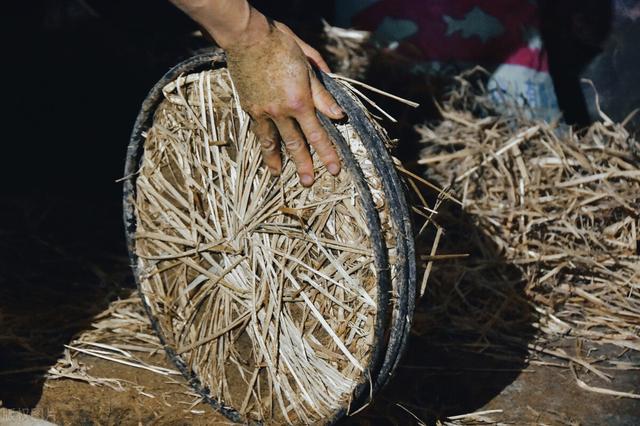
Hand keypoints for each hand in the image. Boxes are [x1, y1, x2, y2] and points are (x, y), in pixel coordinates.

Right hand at [225, 16, 344, 185]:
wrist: (248, 37)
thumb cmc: (281, 45)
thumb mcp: (308, 66)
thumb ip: (323, 94)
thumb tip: (338, 114)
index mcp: (299, 101)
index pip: (317, 134)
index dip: (327, 154)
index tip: (334, 170)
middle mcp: (280, 111)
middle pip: (295, 144)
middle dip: (303, 165)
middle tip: (308, 183)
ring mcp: (262, 111)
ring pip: (271, 142)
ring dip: (276, 160)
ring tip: (278, 174)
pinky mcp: (249, 107)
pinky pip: (258, 130)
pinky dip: (263, 143)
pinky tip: (266, 150)